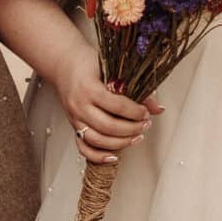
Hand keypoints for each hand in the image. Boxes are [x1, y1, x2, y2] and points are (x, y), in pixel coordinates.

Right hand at [50, 48, 160, 164]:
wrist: (63, 65)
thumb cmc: (89, 64)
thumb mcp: (112, 69)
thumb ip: (134, 89)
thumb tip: (158, 109)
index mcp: (88, 88)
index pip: (116, 105)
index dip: (134, 112)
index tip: (145, 112)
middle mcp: (79, 105)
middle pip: (108, 126)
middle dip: (131, 128)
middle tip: (145, 124)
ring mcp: (75, 118)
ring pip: (97, 140)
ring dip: (121, 143)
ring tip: (137, 137)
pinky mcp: (73, 127)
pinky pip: (84, 148)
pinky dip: (98, 156)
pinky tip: (114, 156)